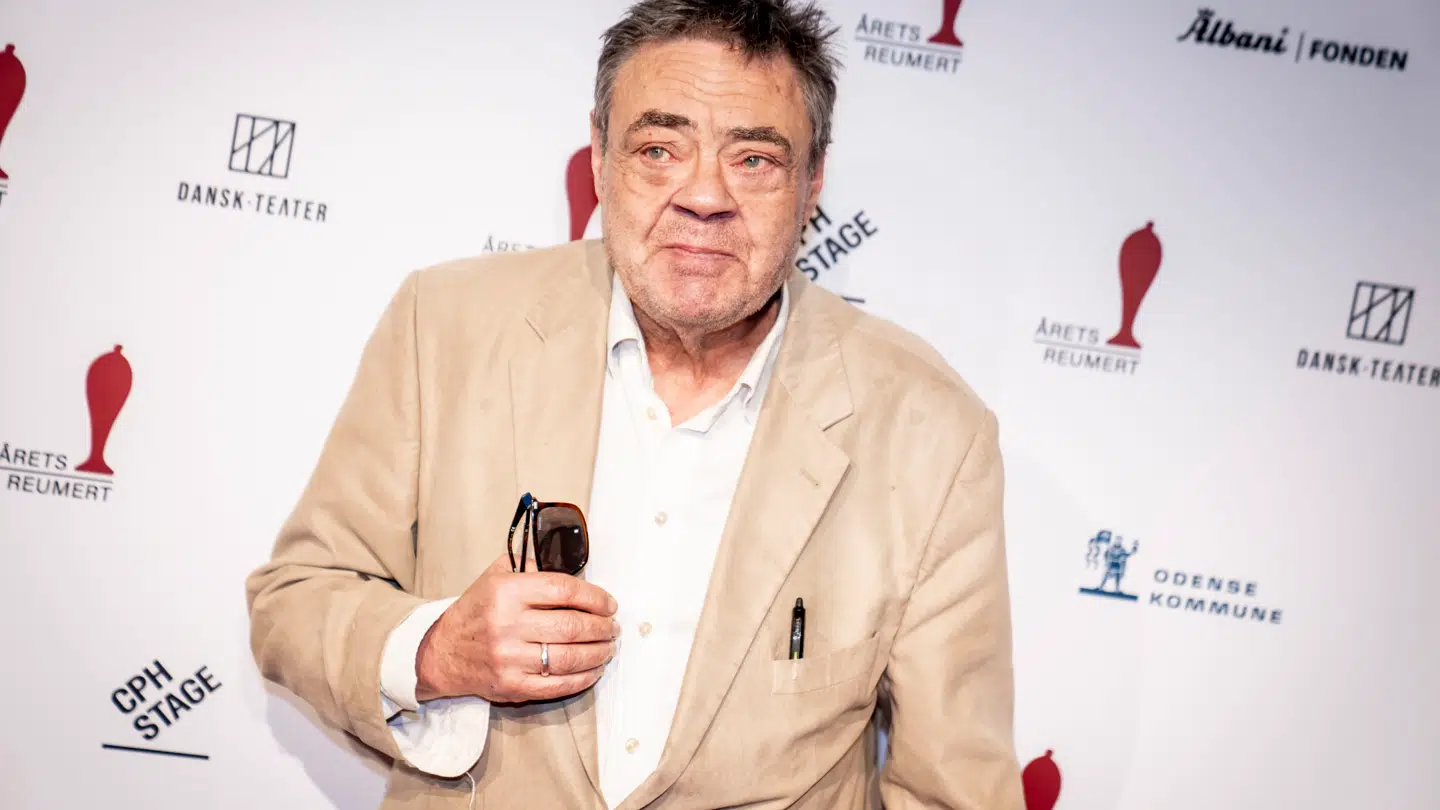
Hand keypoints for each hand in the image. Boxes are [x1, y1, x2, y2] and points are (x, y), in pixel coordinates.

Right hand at [415, 555, 618, 703]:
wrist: (442, 652)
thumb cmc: (477, 611)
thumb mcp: (496, 576)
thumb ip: (531, 565)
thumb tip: (572, 564)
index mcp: (507, 592)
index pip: (563, 590)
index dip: (595, 597)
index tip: (609, 603)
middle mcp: (508, 625)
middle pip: (571, 626)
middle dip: (602, 627)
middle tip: (612, 627)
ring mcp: (510, 659)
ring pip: (569, 657)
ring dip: (598, 653)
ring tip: (608, 647)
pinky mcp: (512, 686)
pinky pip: (557, 685)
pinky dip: (583, 678)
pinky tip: (594, 669)